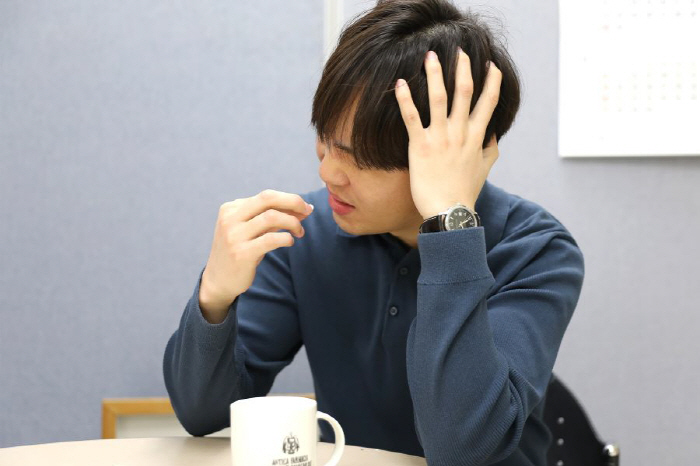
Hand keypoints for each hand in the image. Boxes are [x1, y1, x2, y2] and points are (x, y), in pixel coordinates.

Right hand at [199, 190, 313, 322]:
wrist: (218, 281)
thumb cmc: (241, 252)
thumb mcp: (253, 231)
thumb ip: (274, 218)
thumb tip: (304, 208)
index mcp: (231, 208)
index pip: (266, 196)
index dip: (290, 199)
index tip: (305, 208)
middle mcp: (230, 218)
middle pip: (268, 199)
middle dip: (293, 202)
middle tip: (308, 211)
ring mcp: (234, 235)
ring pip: (271, 217)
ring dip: (292, 223)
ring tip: (299, 232)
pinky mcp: (241, 253)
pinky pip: (271, 239)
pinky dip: (286, 238)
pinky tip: (289, 242)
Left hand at [394, 48, 501, 218]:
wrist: (449, 212)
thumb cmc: (464, 193)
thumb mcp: (484, 170)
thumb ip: (490, 150)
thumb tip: (494, 136)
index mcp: (476, 138)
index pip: (488, 103)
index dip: (491, 82)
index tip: (490, 65)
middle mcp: (460, 133)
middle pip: (465, 92)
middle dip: (463, 68)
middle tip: (460, 50)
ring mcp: (441, 138)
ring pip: (440, 98)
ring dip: (435, 75)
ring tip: (429, 56)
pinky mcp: (421, 146)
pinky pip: (412, 118)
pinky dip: (406, 99)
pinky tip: (400, 84)